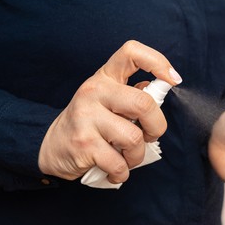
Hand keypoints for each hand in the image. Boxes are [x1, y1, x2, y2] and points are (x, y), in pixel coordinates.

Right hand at [39, 40, 181, 182]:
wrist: (51, 146)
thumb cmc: (89, 123)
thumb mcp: (107, 101)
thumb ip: (132, 95)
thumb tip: (158, 90)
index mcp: (105, 77)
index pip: (132, 52)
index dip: (158, 62)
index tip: (173, 80)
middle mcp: (94, 91)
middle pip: (144, 103)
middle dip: (157, 127)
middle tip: (150, 136)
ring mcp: (87, 117)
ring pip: (134, 138)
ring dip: (137, 156)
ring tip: (127, 158)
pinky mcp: (84, 144)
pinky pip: (119, 163)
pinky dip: (122, 172)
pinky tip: (115, 171)